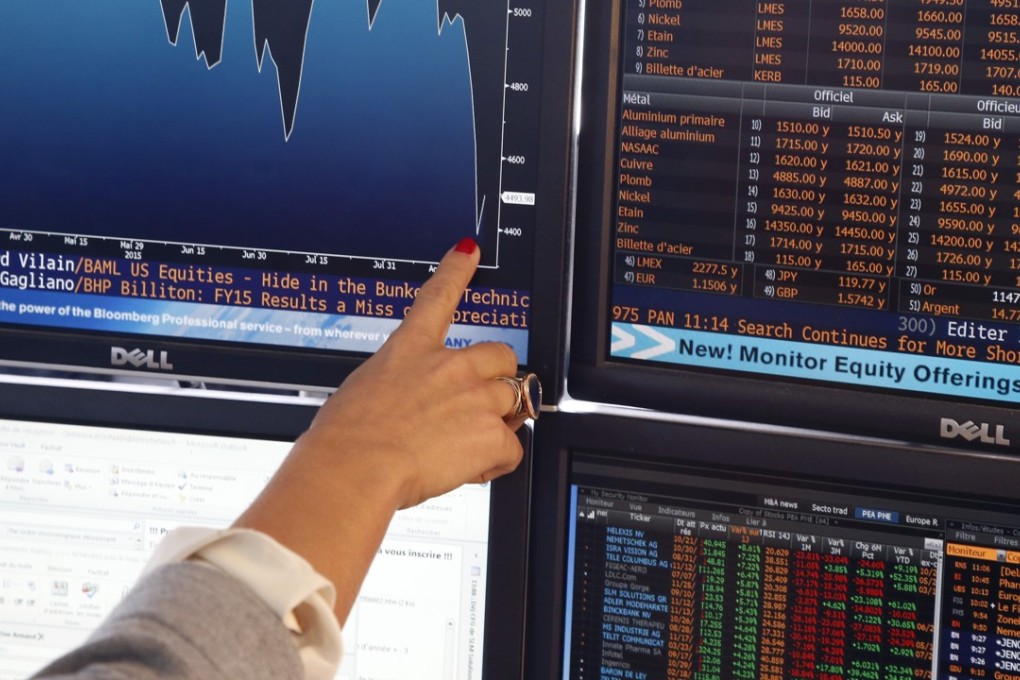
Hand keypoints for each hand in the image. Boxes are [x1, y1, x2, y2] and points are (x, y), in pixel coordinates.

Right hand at [233, 239, 527, 620]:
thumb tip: (406, 406)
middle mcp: (449, 366)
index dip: (456, 269)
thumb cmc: (345, 439)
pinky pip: (512, 448)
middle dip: (497, 378)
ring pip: (514, 400)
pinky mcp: (490, 434)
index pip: (438, 296)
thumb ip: (396, 390)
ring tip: (465, 448)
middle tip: (477, 406)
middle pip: (501, 356)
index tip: (467, 251)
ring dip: (497, 423)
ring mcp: (474, 397)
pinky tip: (470, 469)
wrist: (353, 468)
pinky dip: (496, 462)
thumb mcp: (362, 395)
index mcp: (409, 350)